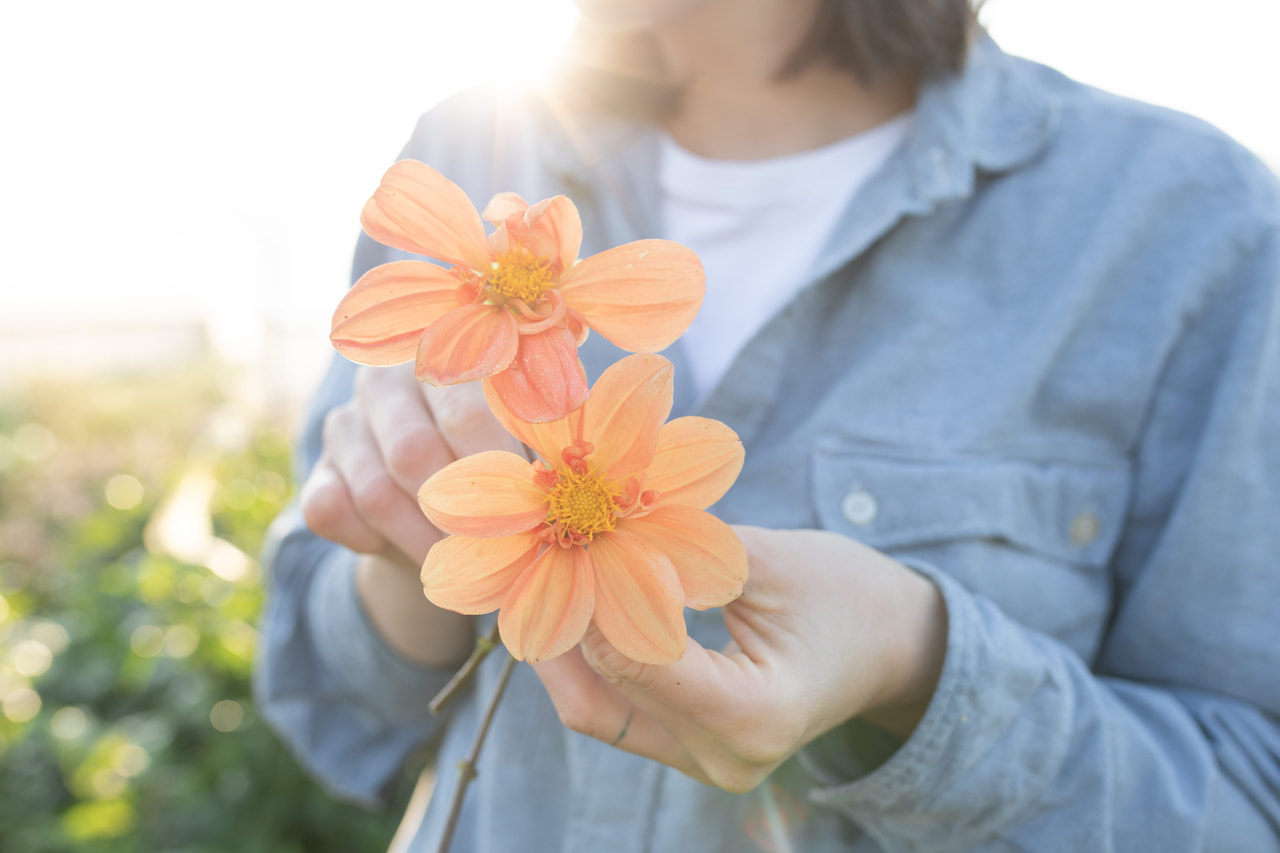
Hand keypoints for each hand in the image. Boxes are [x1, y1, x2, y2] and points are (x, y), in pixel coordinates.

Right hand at [298, 362, 521, 665]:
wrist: (438, 502)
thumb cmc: (500, 457)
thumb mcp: (525, 434)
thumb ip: (545, 433)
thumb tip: (587, 460)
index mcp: (444, 358)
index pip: (466, 408)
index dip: (498, 463)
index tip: (535, 508)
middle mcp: (385, 383)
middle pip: (413, 450)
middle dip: (459, 513)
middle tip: (497, 553)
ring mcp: (344, 427)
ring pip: (374, 489)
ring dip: (422, 540)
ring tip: (462, 571)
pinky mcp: (316, 474)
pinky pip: (329, 510)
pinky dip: (369, 541)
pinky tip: (400, 554)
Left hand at [533, 526, 947, 791]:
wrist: (887, 645)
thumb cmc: (845, 594)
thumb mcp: (773, 559)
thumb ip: (687, 553)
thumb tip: (600, 535)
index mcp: (756, 715)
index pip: (640, 654)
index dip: (596, 590)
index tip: (569, 528)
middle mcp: (725, 758)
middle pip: (603, 689)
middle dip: (564, 613)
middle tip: (534, 544)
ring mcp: (702, 763)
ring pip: (593, 706)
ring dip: (561, 640)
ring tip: (539, 571)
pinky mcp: (686, 749)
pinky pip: (611, 708)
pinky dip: (587, 654)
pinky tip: (570, 601)